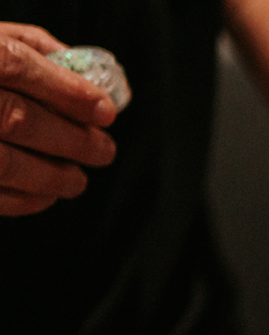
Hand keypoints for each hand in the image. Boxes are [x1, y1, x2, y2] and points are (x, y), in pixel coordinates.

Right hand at [0, 23, 117, 215]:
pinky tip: (45, 195)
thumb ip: (29, 45)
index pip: (18, 66)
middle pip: (19, 119)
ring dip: (54, 177)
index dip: (68, 91)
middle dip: (73, 140)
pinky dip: (25, 199)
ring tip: (78, 179)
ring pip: (6, 164)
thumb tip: (84, 72)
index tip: (104, 111)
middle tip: (103, 151)